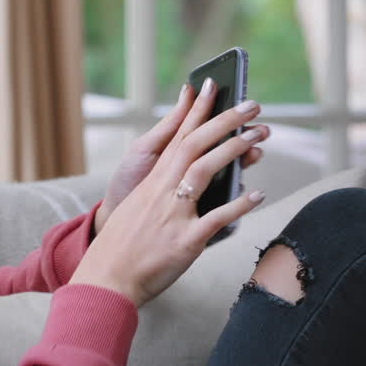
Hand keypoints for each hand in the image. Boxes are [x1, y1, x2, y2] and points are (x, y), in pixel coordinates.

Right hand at [72, 77, 267, 306]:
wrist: (106, 280)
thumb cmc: (123, 247)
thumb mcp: (138, 206)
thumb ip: (161, 185)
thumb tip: (181, 170)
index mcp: (152, 182)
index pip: (178, 136)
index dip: (196, 109)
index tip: (210, 84)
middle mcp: (162, 192)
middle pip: (196, 145)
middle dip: (226, 121)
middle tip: (252, 104)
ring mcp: (174, 214)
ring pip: (206, 171)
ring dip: (234, 150)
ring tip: (259, 137)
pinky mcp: (185, 241)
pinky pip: (217, 219)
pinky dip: (239, 205)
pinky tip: (257, 194)